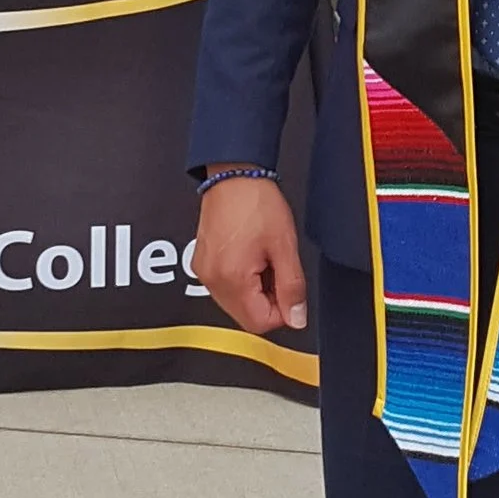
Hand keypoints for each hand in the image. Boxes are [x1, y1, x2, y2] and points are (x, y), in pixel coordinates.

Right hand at [195, 175, 309, 337]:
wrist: (234, 175)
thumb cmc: (256, 202)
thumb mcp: (285, 246)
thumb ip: (292, 287)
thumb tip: (296, 317)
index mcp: (232, 278)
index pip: (259, 322)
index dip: (282, 311)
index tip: (289, 290)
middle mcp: (212, 280)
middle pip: (246, 315)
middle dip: (268, 300)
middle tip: (277, 269)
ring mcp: (204, 272)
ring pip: (236, 303)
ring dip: (255, 290)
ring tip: (263, 259)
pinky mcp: (202, 264)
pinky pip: (225, 287)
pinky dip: (241, 279)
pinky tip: (250, 256)